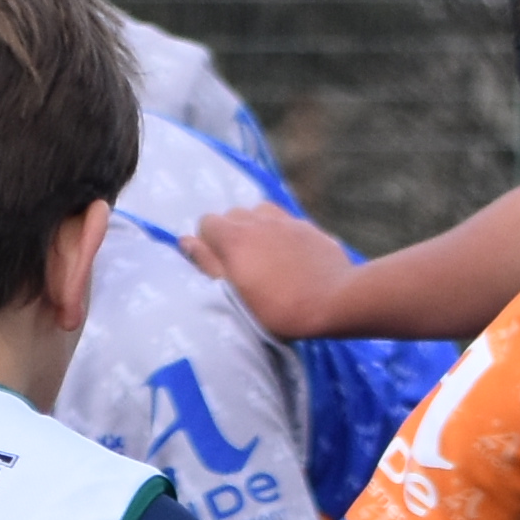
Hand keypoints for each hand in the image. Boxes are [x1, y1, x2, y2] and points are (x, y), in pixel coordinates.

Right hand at [183, 202, 357, 338]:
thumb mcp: (233, 293)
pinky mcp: (310, 228)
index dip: (209, 243)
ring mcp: (287, 221)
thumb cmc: (278, 307)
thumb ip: (207, 263)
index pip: (207, 222)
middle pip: (234, 214)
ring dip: (257, 228)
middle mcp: (258, 220)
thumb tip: (185, 240)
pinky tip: (291, 257)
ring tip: (265, 255)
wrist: (334, 300)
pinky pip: (287, 222)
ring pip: (261, 213)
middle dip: (232, 233)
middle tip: (243, 265)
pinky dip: (282, 233)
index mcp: (234, 237)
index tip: (220, 266)